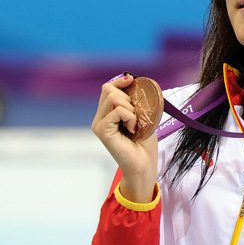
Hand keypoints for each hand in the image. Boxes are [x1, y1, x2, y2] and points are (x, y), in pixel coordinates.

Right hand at [92, 75, 157, 202]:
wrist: (144, 164)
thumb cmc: (144, 142)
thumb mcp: (140, 115)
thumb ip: (134, 101)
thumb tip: (133, 81)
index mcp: (107, 113)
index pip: (107, 87)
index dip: (120, 81)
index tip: (131, 80)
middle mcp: (99, 118)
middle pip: (109, 89)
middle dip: (128, 97)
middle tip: (136, 116)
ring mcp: (99, 124)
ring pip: (113, 98)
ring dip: (130, 108)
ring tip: (135, 123)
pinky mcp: (102, 131)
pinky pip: (118, 111)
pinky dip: (130, 116)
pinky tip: (133, 129)